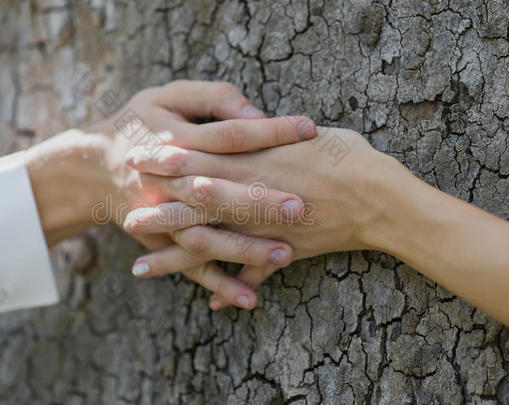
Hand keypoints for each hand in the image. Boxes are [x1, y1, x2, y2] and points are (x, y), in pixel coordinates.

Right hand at [25, 80, 318, 308]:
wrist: (94, 166)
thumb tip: (255, 116)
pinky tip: (249, 299)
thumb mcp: (168, 96)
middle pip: (218, 192)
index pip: (229, 135)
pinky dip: (217, 283)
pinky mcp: (161, 241)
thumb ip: (212, 98)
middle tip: (300, 207)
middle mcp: (170, 181)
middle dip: (258, 201)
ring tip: (285, 254)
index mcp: (176, 139)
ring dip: (242, 249)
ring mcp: (164, 215)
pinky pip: (189, 267)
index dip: (268, 131)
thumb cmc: (140, 123)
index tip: (309, 129)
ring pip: (204, 236)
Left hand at [123, 127, 403, 308]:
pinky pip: (251, 272)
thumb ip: (269, 136)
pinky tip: (211, 304)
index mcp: (256, 161)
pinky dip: (232, 287)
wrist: (382, 197)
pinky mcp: (282, 252)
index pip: (202, 157)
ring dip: (174, 257)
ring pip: (210, 244)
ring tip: (141, 267)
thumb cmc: (348, 156)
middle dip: (159, 208)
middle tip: (126, 214)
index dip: (169, 159)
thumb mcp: (304, 135)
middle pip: (194, 203)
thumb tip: (248, 123)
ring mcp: (264, 228)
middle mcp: (253, 195)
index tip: (140, 158)